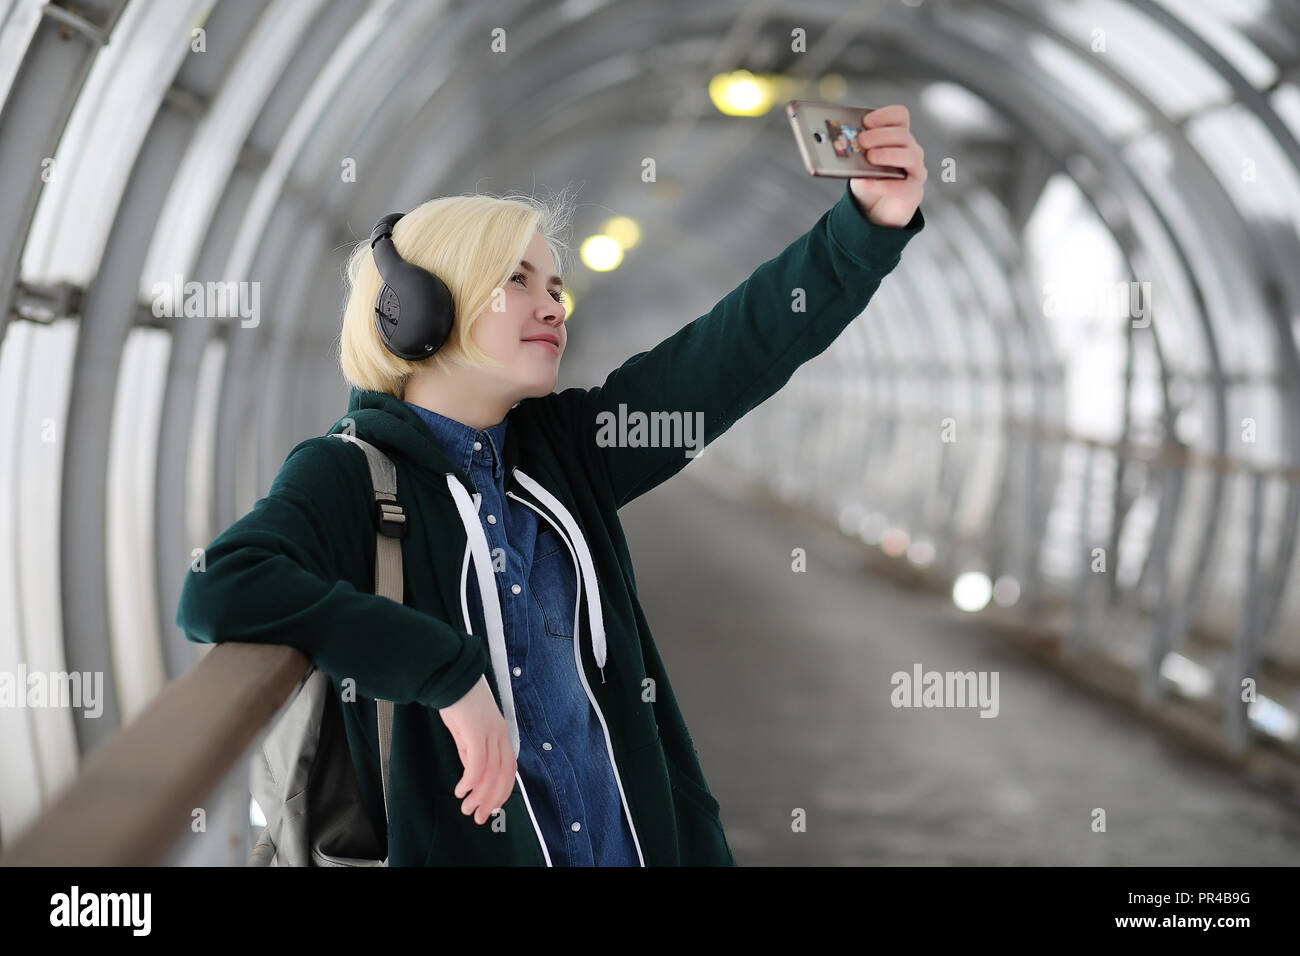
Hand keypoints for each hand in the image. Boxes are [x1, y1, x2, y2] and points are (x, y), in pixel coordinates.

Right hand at [437, 674, 516, 824]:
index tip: (493, 807)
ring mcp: (490, 733)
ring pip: (491, 774)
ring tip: (468, 809)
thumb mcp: (467, 730)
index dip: (502, 791)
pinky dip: (470, 782)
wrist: (451, 677)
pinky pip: (477, 764)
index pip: (509, 769)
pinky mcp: (476, 732)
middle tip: (480, 818)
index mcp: (500, 734)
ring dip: (479, 796)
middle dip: (492, 800)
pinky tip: (461, 791)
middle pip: (503, 775)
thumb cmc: (458, 700)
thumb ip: (471, 751)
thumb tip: (472, 773)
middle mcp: (499, 735)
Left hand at [848, 104, 925, 227]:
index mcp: (898, 138)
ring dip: (887, 154)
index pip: (900, 116)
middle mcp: (911, 151)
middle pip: (903, 135)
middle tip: (862, 140)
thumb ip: (855, 151)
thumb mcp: (859, 162)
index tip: (866, 121)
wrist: (876, 210)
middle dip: (881, 135)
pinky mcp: (913, 192)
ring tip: (870, 157)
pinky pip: (903, 186)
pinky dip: (883, 184)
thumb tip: (839, 143)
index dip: (885, 115)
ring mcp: (915, 171)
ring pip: (909, 156)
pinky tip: (866, 183)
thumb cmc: (869, 180)